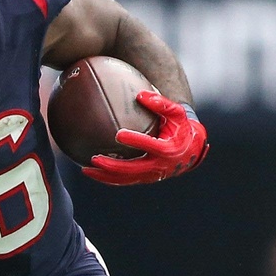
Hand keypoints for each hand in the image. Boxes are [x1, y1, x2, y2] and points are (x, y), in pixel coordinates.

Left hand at [82, 90, 209, 185]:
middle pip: (133, 169)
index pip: (150, 146)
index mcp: (168, 149)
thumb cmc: (180, 128)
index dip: (135, 140)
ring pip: (126, 179)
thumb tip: (140, 94)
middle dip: (113, 166)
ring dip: (105, 176)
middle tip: (95, 158)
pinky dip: (108, 179)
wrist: (189, 150)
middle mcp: (159, 166)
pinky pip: (125, 181)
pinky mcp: (145, 179)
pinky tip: (92, 172)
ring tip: (86, 169)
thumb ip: (162, 103)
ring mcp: (151, 175)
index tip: (119, 134)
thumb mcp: (177, 113)